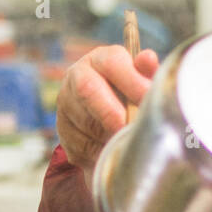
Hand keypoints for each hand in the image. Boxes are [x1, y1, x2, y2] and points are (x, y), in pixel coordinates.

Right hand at [56, 45, 159, 173]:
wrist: (109, 113)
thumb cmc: (132, 91)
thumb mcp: (143, 79)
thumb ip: (146, 71)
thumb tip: (148, 58)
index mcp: (100, 59)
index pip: (111, 63)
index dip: (131, 82)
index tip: (148, 100)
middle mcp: (77, 76)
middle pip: (87, 90)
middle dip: (110, 112)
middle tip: (127, 128)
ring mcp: (66, 103)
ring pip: (83, 122)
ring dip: (107, 136)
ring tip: (126, 142)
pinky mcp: (63, 130)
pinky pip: (79, 146)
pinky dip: (99, 152)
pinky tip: (112, 152)